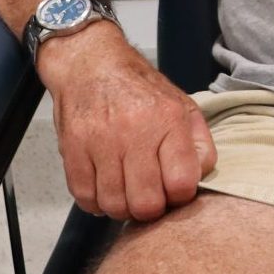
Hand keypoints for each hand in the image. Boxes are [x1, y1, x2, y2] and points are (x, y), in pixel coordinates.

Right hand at [36, 23, 217, 221]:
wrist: (90, 63)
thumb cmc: (138, 87)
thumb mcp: (183, 105)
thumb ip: (200, 142)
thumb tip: (200, 177)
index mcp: (168, 120)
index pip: (181, 183)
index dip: (181, 197)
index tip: (175, 191)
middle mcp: (134, 131)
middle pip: (146, 203)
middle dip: (151, 210)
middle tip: (150, 198)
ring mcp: (100, 141)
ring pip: (114, 204)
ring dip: (123, 209)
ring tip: (127, 194)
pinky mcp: (72, 149)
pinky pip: (84, 197)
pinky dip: (95, 203)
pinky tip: (105, 189)